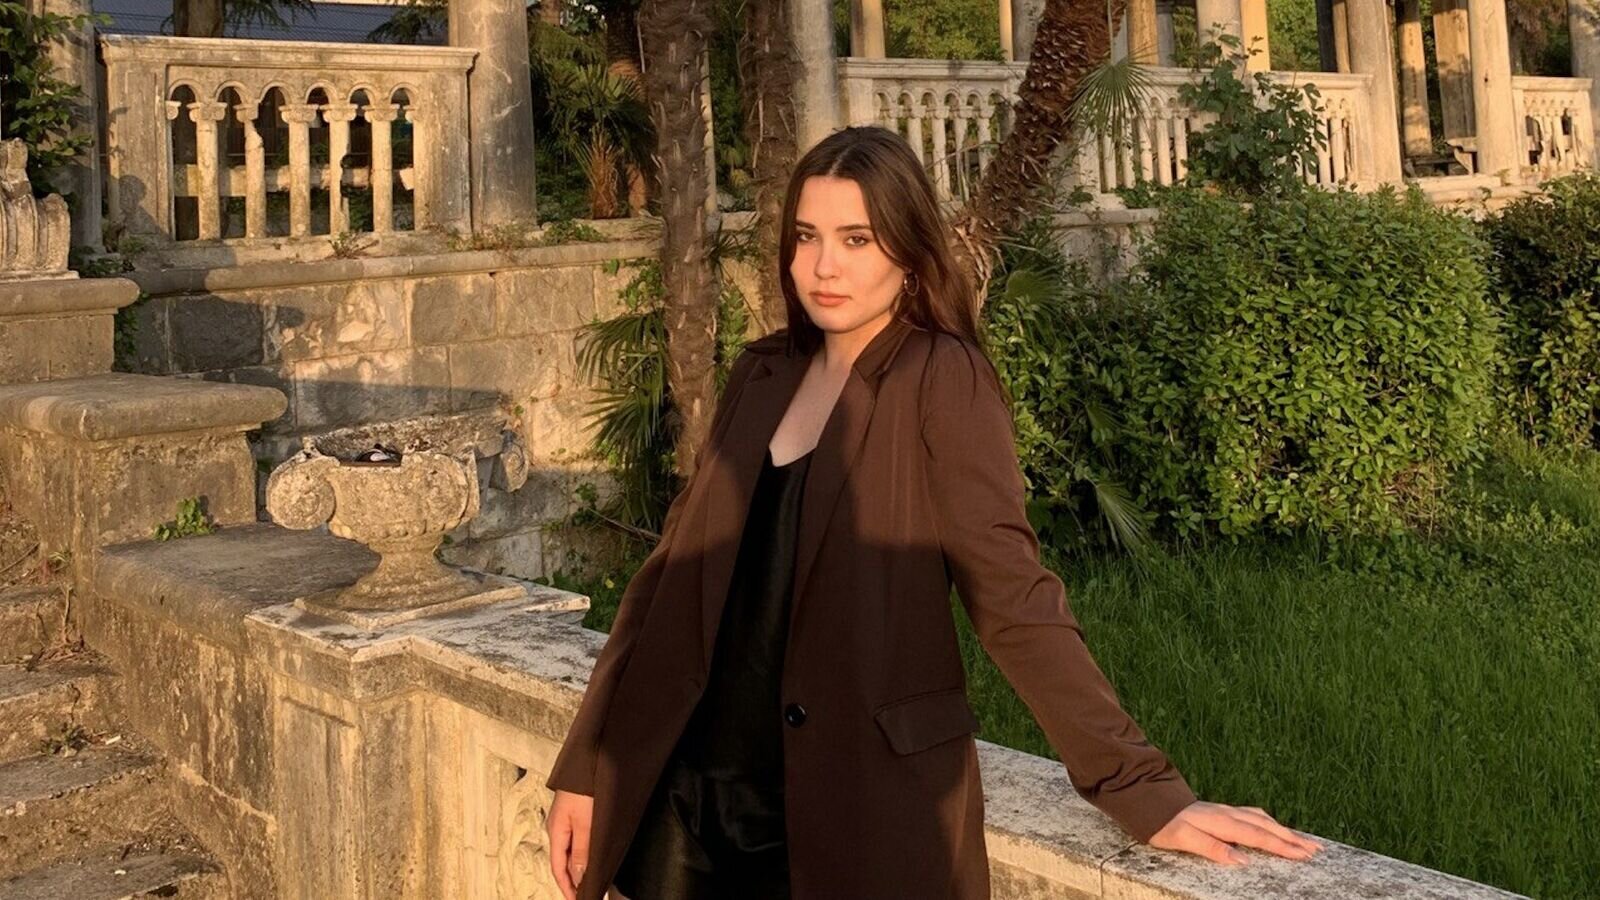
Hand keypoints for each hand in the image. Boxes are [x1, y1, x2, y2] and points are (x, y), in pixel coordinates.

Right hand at [545, 789, 593, 899]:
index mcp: (556, 831)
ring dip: (579, 866)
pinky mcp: (576, 812)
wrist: (591, 757)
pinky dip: (583, 853)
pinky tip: (592, 856)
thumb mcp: (586, 822)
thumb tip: (577, 877)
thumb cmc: (585, 786)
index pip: (558, 867)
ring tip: (591, 880)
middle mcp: (559, 827)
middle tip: (587, 894)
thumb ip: (582, 850)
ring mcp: (567, 819)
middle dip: (573, 880)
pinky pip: (577, 839)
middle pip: (563, 861)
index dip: (567, 887)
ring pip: (571, 850)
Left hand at [1147, 801, 1323, 865]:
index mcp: (1222, 822)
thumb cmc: (1163, 823)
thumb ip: (1212, 848)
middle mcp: (1228, 814)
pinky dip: (1268, 822)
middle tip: (1316, 850)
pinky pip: (1252, 816)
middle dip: (1292, 839)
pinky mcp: (1221, 811)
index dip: (1282, 847)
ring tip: (1302, 841)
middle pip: (1266, 827)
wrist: (1148, 800)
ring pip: (1262, 819)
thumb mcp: (1183, 839)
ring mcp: (1225, 811)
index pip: (1258, 837)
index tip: (1305, 855)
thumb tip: (1242, 860)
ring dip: (1284, 830)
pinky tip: (1271, 826)